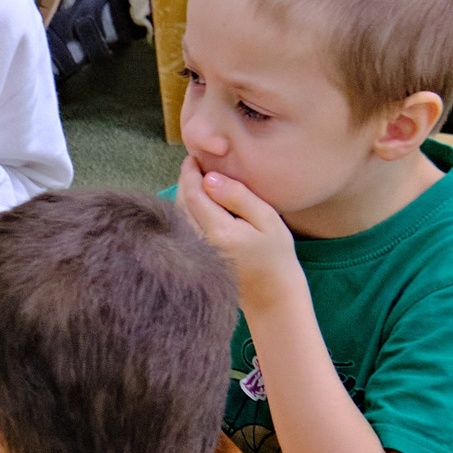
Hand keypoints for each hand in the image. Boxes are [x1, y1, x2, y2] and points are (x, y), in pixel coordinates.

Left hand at [176, 157, 301, 310]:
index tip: (193, 158)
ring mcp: (192, 253)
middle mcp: (199, 243)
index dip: (190, 173)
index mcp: (219, 232)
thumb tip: (210, 178)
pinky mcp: (192, 258)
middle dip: (184, 181)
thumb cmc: (275, 255)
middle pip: (180, 203)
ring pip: (177, 216)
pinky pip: (181, 228)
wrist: (271, 295)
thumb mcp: (267, 220)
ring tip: (193, 178)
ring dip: (182, 195)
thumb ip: (238, 197)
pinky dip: (184, 211)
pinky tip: (195, 202)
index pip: (194, 194)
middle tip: (192, 163)